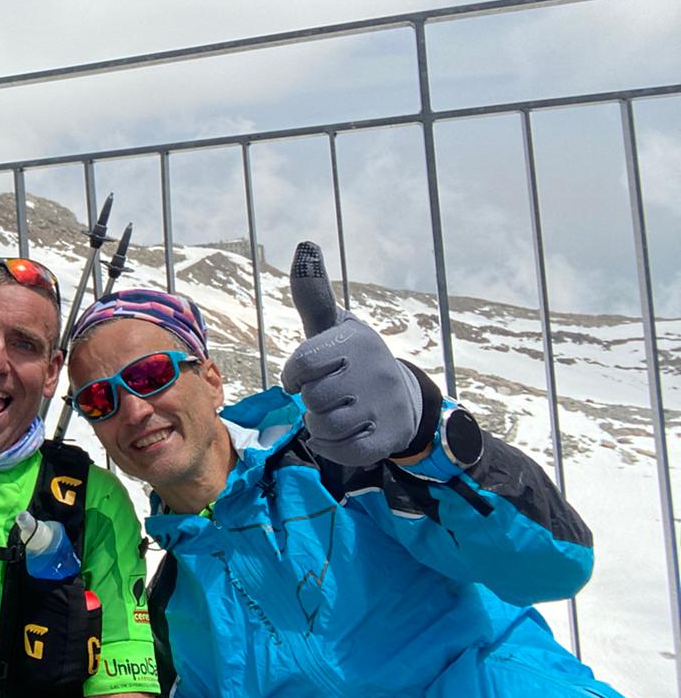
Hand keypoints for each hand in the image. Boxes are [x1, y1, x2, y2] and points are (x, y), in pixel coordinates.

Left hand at [280, 241, 420, 466]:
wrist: (403, 397)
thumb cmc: (352, 358)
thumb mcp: (332, 325)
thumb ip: (312, 293)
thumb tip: (305, 245)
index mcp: (356, 341)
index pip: (303, 364)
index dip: (295, 375)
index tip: (302, 375)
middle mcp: (374, 371)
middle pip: (312, 398)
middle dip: (312, 400)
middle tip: (329, 394)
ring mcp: (384, 405)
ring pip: (324, 425)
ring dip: (320, 424)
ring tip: (335, 412)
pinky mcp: (387, 437)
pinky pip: (342, 451)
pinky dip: (332, 446)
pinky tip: (342, 433)